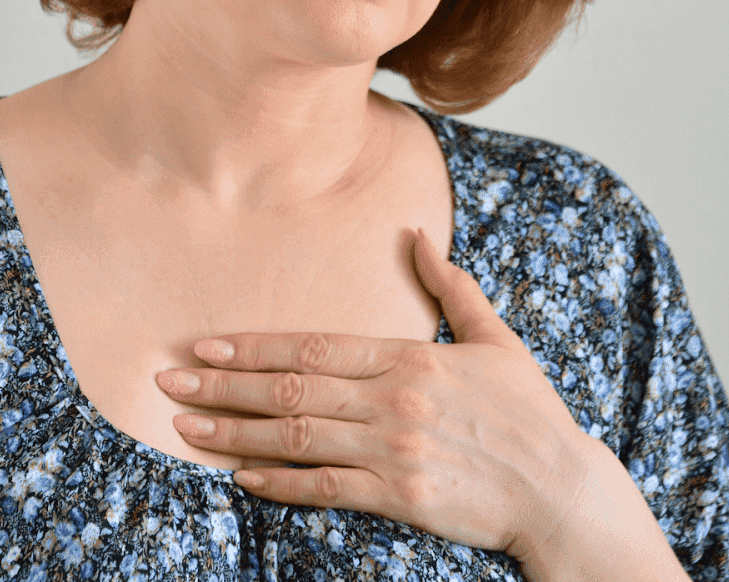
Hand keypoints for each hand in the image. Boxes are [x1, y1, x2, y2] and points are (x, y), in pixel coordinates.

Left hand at [153, 227, 595, 559]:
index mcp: (411, 358)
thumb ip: (451, 287)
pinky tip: (242, 476)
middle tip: (168, 379)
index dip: (254, 345)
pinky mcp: (402, 495)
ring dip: (235, 431)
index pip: (315, 346)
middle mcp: (395, 399)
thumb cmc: (529, 413)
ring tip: (186, 425)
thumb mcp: (496, 339)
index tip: (206, 342)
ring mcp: (396, 449)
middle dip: (223, 383)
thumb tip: (417, 233)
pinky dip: (280, 482)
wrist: (560, 487)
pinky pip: (326, 487)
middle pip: (292, 387)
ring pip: (298, 435)